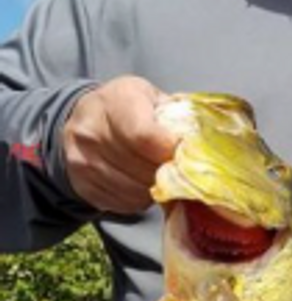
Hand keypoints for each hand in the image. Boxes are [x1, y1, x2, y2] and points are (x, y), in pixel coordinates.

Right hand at [62, 76, 178, 213]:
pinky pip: (123, 203)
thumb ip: (176, 116)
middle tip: (180, 168)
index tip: (186, 154)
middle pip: (143, 168)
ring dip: (156, 188)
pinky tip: (143, 182)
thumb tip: (201, 145)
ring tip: (162, 174)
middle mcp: (92, 130)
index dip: (171, 152)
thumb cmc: (128, 105)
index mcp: (117, 101)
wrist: (83, 116)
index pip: (145, 137)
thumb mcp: (153, 97)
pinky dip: (140, 199)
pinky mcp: (81, 184)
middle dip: (169, 173)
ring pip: (135, 191)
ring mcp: (82, 160)